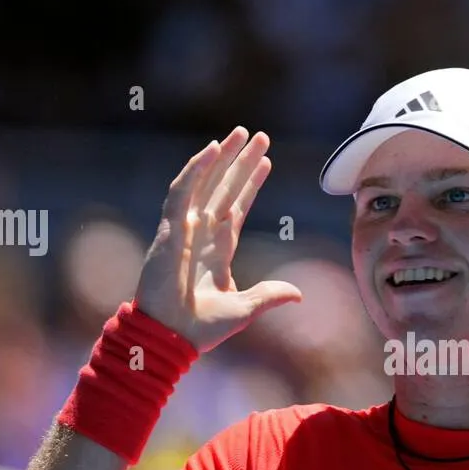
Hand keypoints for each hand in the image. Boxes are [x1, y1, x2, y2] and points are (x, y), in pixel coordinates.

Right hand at [134, 128, 301, 352]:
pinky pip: (183, 191)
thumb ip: (270, 295)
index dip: (250, 184)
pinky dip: (196, 168)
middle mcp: (200, 235)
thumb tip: (299, 294)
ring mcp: (184, 229)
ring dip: (222, 157)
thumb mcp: (245, 309)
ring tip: (240, 133)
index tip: (265, 162)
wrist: (169, 336)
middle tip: (258, 135)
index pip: (236, 208)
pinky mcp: (170, 229)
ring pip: (205, 182)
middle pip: (224, 189)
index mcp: (216, 252)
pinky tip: (212, 148)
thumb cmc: (200, 328)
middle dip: (241, 162)